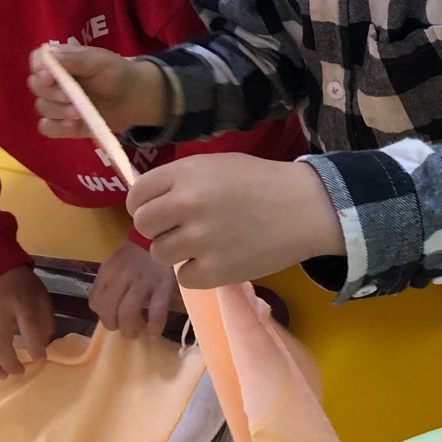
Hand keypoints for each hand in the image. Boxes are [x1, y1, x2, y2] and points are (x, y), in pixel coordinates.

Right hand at [0, 264, 53, 378]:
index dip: (36, 348)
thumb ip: (44, 320)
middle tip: (19, 373)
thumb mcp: (41, 295)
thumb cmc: (22, 284)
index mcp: (21, 302)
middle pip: (0, 343)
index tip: (41, 361)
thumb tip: (43, 344)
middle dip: (10, 364)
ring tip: (2, 375)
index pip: (29, 328)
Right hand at [29, 44, 167, 136]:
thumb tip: (49, 56)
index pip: (37, 60)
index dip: (38, 68)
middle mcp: (54, 81)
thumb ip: (75, 60)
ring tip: (79, 113)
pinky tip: (73, 125)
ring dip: (58, 111)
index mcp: (60, 60)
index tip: (48, 77)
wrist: (133, 99)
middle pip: (35, 86)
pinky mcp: (62, 123)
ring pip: (42, 108)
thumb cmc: (116, 73)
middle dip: (51, 93)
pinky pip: (47, 128)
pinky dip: (57, 128)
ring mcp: (56, 103)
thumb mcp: (100, 62)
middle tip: (70, 97)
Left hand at [89, 238, 176, 339]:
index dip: (101, 313)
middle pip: (109, 310)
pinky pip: (156, 310)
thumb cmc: (136, 253)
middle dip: (113, 325)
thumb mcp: (115, 263)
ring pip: (128, 312)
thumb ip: (109, 283)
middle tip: (122, 329)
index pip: (95, 301)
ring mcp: (143, 281)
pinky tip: (154, 332)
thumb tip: (108, 309)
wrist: (160, 234)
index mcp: (108, 271)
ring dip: (129, 329)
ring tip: (135, 333)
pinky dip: (154, 325)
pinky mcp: (163, 284)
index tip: (110, 318)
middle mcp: (122, 277)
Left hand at [128, 154, 346, 288]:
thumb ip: (178, 179)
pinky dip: (196, 272)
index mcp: (186, 173)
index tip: (155, 210)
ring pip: (159, 253)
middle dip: (157, 228)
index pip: (137, 195)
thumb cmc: (258, 181)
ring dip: (175, 251)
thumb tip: (145, 199)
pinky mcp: (215, 271)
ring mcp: (201, 240)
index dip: (142, 204)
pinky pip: (184, 277)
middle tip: (179, 228)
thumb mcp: (214, 165)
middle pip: (143, 225)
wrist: (304, 208)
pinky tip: (216, 259)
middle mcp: (188, 204)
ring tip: (201, 243)